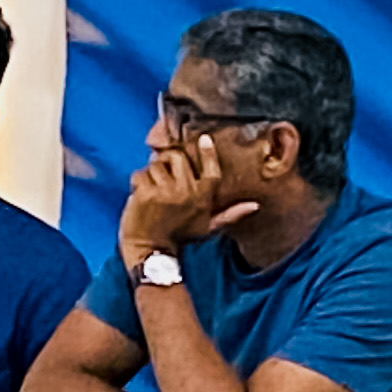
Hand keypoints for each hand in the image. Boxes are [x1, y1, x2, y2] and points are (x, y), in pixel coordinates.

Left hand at [118, 134, 260, 260]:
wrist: (151, 252)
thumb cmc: (179, 237)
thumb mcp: (208, 226)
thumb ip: (230, 214)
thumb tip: (254, 205)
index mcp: (204, 198)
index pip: (211, 171)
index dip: (208, 154)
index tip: (204, 139)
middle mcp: (187, 193)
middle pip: (178, 157)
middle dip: (166, 160)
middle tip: (162, 173)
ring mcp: (166, 192)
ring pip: (156, 164)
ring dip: (150, 174)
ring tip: (151, 191)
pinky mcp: (146, 193)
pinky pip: (140, 173)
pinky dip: (136, 182)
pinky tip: (139, 196)